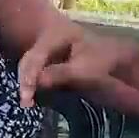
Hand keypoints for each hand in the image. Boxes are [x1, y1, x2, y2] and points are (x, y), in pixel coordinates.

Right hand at [17, 20, 138, 106]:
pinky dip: (32, 84)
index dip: (29, 75)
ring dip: (26, 84)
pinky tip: (32, 96)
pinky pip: (33, 73)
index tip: (27, 95)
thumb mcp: (85, 68)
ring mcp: (45, 50)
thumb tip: (38, 82)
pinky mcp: (46, 61)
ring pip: (28, 67)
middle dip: (25, 81)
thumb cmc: (101, 59)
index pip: (36, 56)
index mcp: (55, 35)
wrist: (113, 57)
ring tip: (27, 102)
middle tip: (25, 102)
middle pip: (28, 61)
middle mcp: (46, 40)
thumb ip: (61, 73)